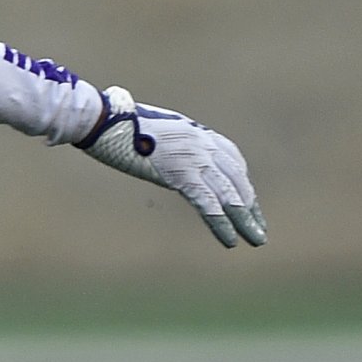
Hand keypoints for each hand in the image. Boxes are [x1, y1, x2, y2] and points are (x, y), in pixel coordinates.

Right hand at [78, 90, 266, 247]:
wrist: (103, 119)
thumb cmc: (114, 121)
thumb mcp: (147, 127)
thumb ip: (159, 139)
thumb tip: (150, 144)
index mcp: (194, 132)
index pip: (231, 159)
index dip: (242, 184)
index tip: (249, 203)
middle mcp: (201, 143)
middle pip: (236, 178)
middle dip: (250, 206)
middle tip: (259, 229)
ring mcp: (194, 157)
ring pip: (229, 194)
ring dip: (245, 220)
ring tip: (256, 240)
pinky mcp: (182, 173)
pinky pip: (208, 204)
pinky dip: (222, 224)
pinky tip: (231, 241)